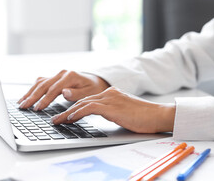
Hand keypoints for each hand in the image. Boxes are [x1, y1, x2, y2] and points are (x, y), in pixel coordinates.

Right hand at [18, 70, 109, 110]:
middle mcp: (62, 73)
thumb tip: (64, 92)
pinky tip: (26, 97)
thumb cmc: (93, 89)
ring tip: (21, 103)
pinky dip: (32, 90)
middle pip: (44, 85)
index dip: (45, 99)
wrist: (95, 81)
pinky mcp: (54, 78)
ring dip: (30, 93)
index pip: (54, 89)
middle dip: (33, 97)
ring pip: (40, 83)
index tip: (38, 108)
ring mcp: (57, 75)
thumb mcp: (89, 93)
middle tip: (24, 107)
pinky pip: (40, 83)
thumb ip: (76, 93)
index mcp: (70, 76)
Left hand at [51, 87, 175, 132]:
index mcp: (111, 93)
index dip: (73, 107)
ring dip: (67, 113)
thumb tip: (99, 114)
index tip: (64, 114)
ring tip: (58, 121)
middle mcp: (108, 93)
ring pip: (82, 103)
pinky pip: (90, 108)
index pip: (87, 99)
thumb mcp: (123, 111)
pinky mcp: (112, 107)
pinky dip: (78, 113)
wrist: (158, 115)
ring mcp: (110, 98)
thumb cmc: (143, 116)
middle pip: (81, 100)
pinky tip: (70, 118)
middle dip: (66, 110)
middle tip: (55, 118)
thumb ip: (110, 110)